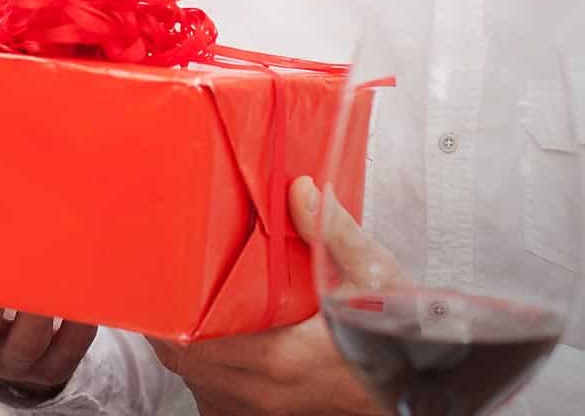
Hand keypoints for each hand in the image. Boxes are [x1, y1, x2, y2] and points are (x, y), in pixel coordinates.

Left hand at [142, 176, 381, 415]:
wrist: (421, 391)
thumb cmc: (402, 342)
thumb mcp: (373, 278)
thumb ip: (331, 233)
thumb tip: (299, 191)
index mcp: (277, 359)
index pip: (190, 343)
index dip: (167, 313)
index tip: (162, 280)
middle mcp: (261, 392)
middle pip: (184, 363)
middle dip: (170, 325)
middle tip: (169, 286)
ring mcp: (263, 411)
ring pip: (199, 383)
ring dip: (188, 350)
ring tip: (189, 309)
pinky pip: (220, 400)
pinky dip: (212, 374)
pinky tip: (221, 346)